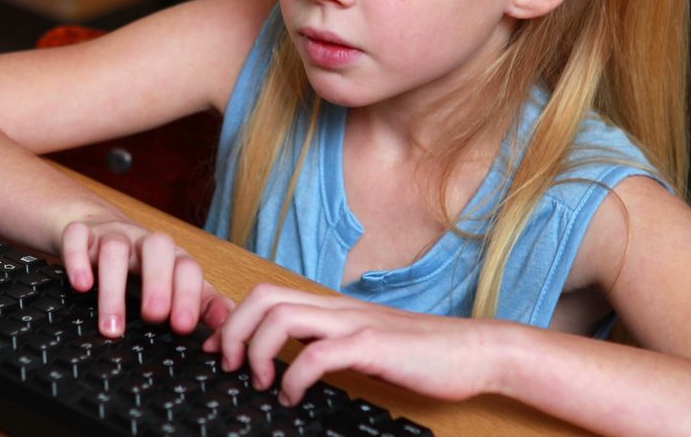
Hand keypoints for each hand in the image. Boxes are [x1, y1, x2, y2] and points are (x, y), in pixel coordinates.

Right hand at [60, 220, 234, 337]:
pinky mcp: (80, 234)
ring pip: (114, 248)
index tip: (183, 327)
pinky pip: (77, 237)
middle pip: (157, 248)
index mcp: (171, 257)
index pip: (187, 268)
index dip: (188, 295)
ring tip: (112, 328)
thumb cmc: (140, 268)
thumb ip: (202, 304)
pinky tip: (81, 286)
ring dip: (113, 288)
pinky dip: (77, 260)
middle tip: (154, 317)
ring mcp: (110, 235)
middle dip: (158, 282)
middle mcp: (142, 242)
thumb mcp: (173, 284)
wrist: (97, 232)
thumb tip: (227, 325)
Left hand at [202, 283, 505, 404]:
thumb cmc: (420, 353)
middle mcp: (336, 308)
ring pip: (281, 316)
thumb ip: (327, 343)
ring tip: (258, 381)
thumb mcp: (362, 343)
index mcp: (331, 308)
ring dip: (256, 350)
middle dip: (232, 330)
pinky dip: (293, 376)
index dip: (232, 320)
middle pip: (262, 297)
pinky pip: (317, 353)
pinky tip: (291, 396)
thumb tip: (290, 361)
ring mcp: (353, 323)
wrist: (474, 351)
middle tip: (227, 365)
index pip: (266, 295)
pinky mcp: (372, 345)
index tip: (216, 350)